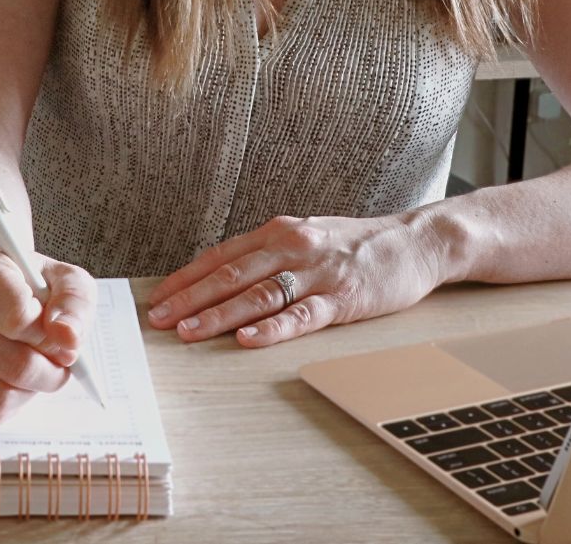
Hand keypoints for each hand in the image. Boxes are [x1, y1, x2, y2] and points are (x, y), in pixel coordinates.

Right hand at [0, 248, 96, 425]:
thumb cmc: (27, 285)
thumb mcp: (63, 279)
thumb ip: (74, 304)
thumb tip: (67, 340)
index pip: (17, 320)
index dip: (50, 336)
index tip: (59, 333)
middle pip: (15, 367)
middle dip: (49, 371)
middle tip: (57, 359)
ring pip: (0, 398)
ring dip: (30, 391)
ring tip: (34, 365)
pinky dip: (10, 404)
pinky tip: (8, 376)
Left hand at [146, 211, 444, 346]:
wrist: (413, 241)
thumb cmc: (354, 244)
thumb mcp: (304, 238)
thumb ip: (266, 255)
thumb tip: (221, 278)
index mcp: (277, 232)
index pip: (221, 256)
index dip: (186, 278)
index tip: (158, 298)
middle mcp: (291, 246)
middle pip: (231, 274)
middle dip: (190, 298)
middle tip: (159, 319)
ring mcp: (316, 272)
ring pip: (258, 294)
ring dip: (220, 315)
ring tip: (190, 332)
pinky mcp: (342, 297)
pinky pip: (302, 314)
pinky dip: (273, 327)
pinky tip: (248, 338)